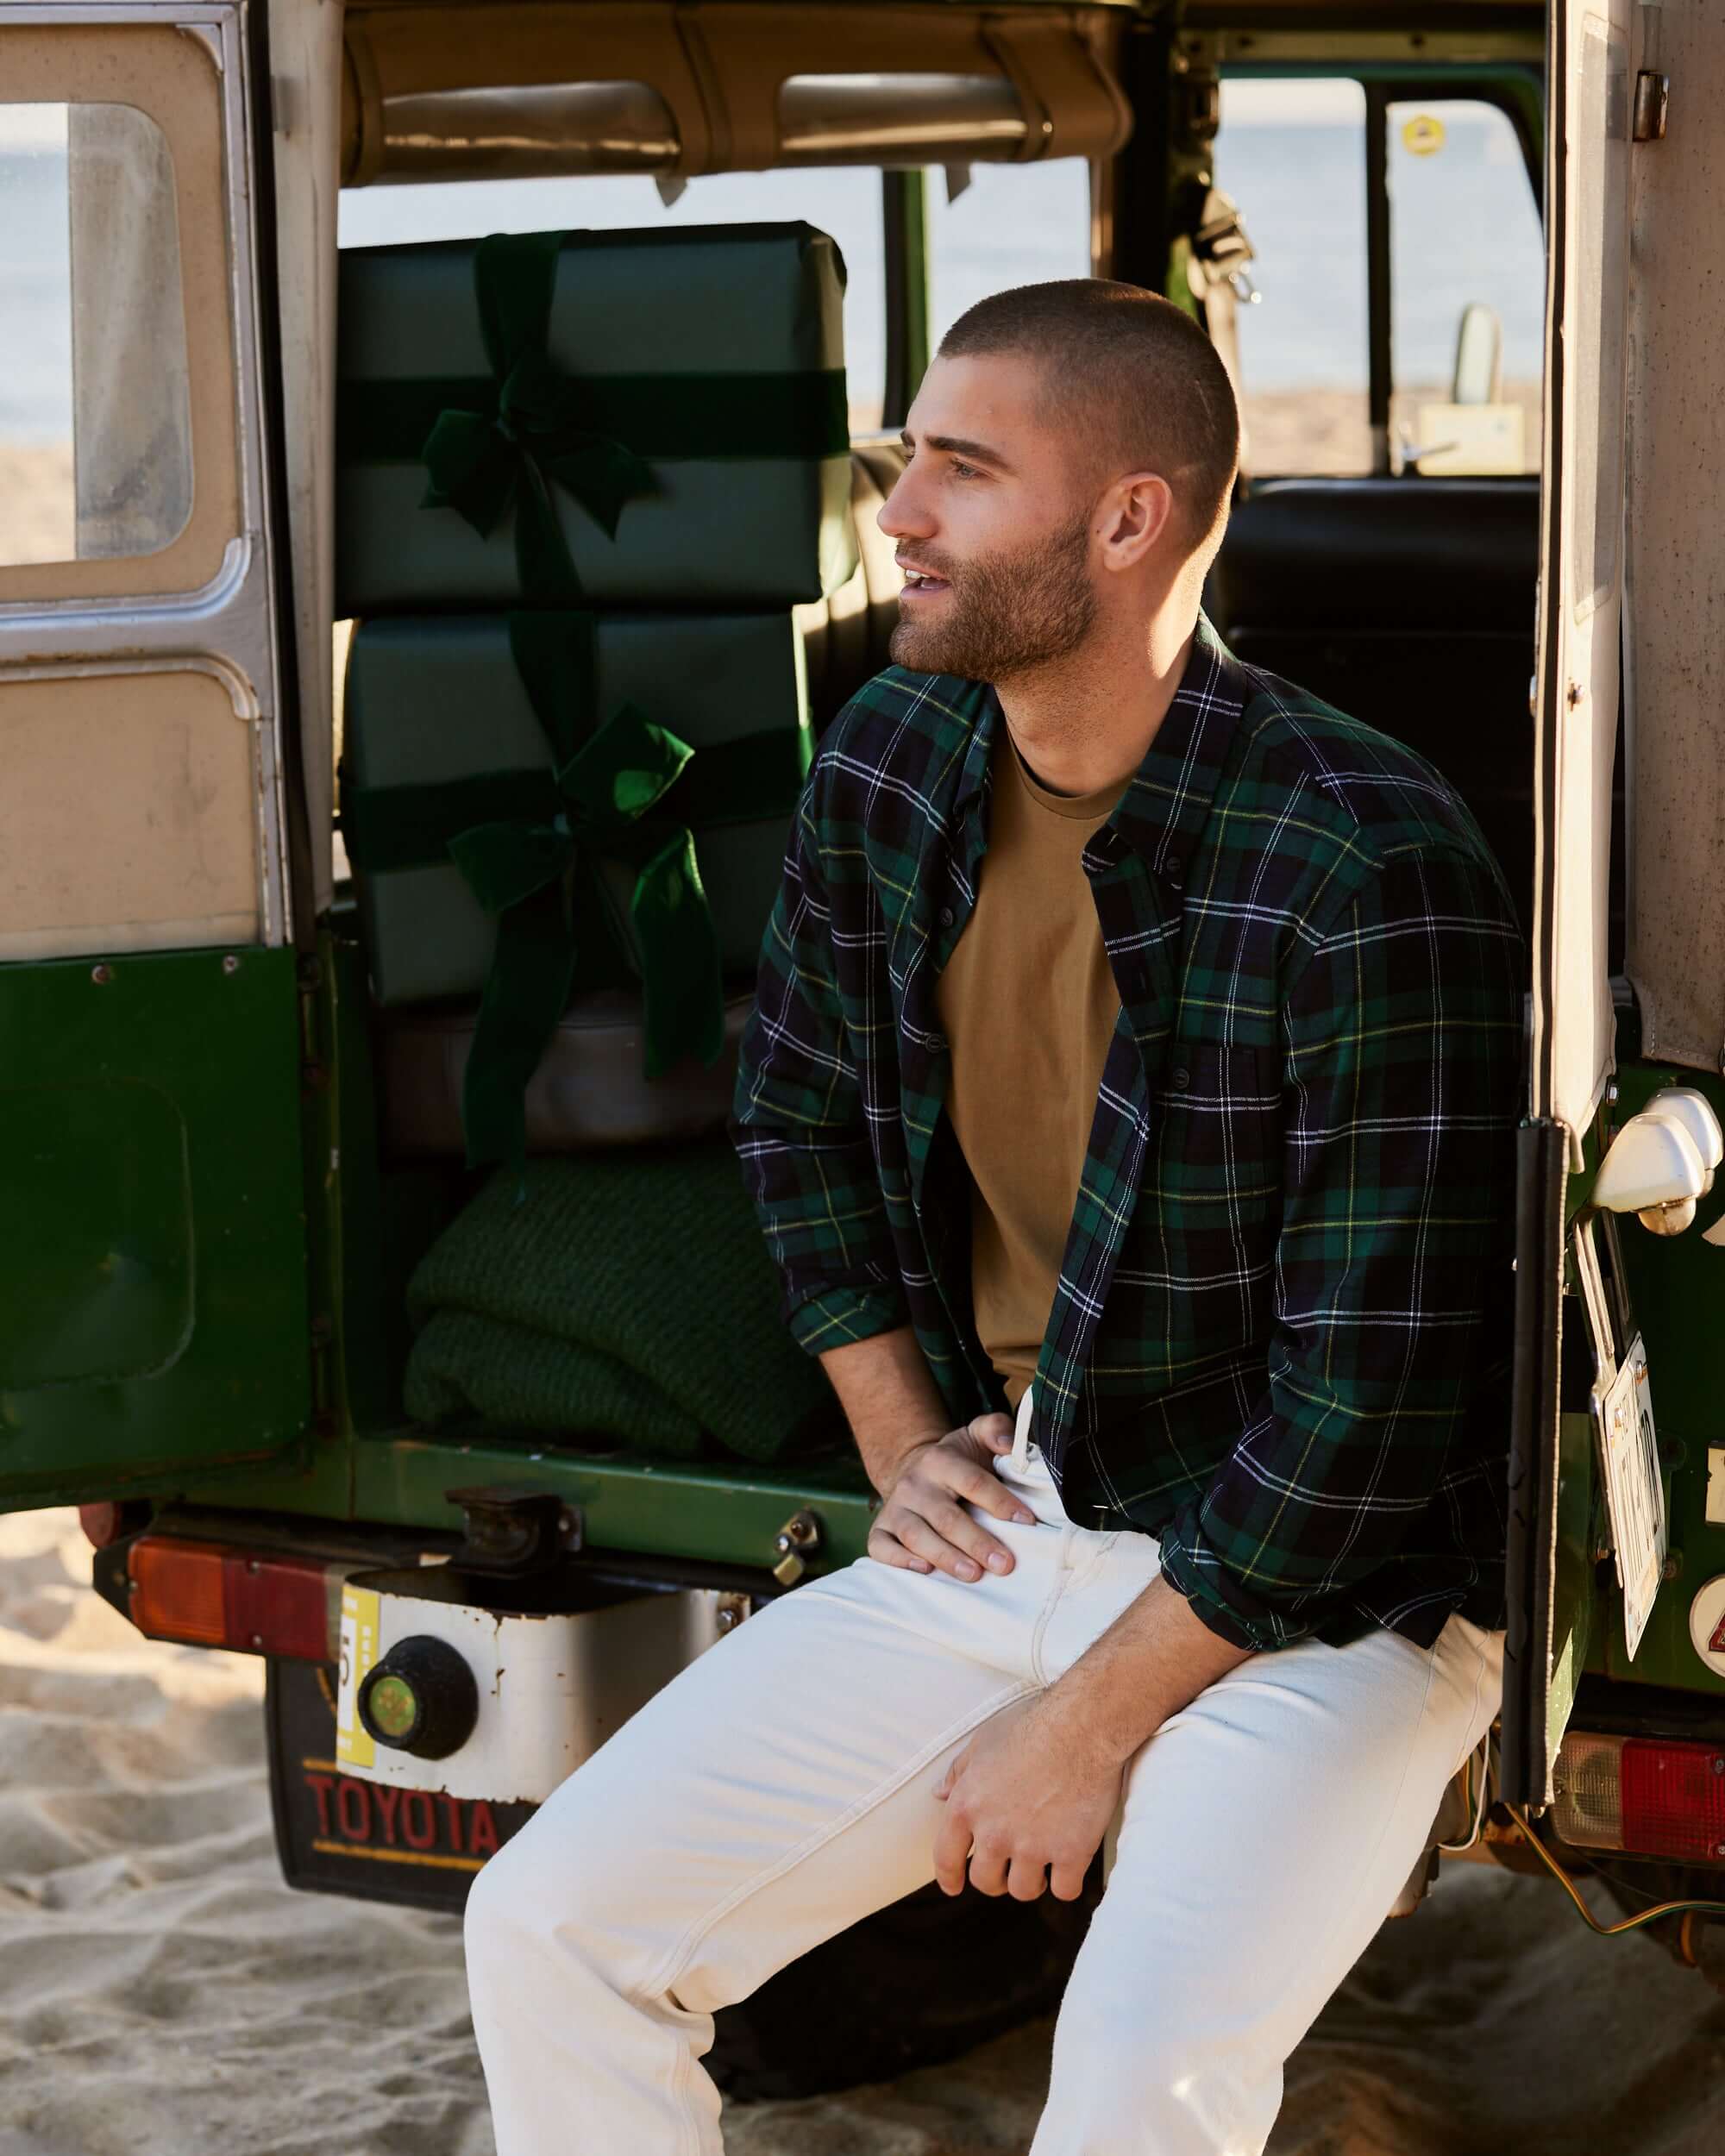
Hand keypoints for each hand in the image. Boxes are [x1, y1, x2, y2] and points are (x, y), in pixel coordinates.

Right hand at [867, 1415, 1035, 1581]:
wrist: (914, 1470)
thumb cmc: (957, 1462)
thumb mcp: (977, 1436)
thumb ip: (997, 1429)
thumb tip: (1008, 1445)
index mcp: (941, 1460)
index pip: (973, 1482)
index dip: (1000, 1502)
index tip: (1026, 1522)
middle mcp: (914, 1484)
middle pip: (946, 1517)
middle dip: (976, 1542)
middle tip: (1003, 1564)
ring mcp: (895, 1508)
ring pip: (916, 1535)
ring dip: (945, 1557)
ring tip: (973, 1574)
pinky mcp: (880, 1529)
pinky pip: (881, 1547)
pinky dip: (899, 1560)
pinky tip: (924, 1571)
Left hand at [932, 1696, 1121, 1902]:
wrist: (1081, 1726)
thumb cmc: (1030, 1725)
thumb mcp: (983, 1741)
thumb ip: (958, 1771)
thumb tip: (940, 1794)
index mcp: (967, 1805)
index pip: (946, 1858)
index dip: (949, 1877)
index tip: (954, 1885)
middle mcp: (994, 1833)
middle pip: (986, 1881)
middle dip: (996, 1879)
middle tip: (1009, 1866)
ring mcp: (1033, 1847)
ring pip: (1023, 1890)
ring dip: (1031, 1881)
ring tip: (1041, 1864)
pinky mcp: (1071, 1853)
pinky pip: (1065, 1890)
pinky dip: (1067, 1882)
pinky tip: (1070, 1866)